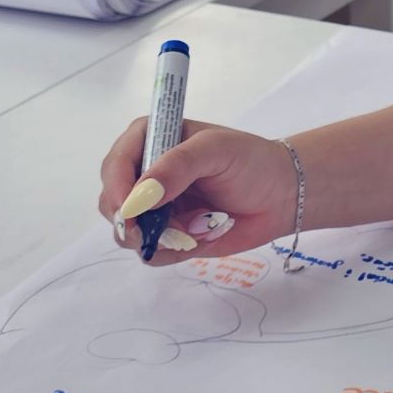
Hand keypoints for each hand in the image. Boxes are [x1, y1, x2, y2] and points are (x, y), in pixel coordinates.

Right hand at [99, 118, 297, 265]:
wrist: (281, 195)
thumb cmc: (251, 161)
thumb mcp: (217, 150)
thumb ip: (178, 166)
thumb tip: (140, 196)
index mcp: (152, 140)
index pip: (116, 162)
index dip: (117, 187)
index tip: (129, 208)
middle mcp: (146, 174)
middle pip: (111, 201)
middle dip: (130, 220)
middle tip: (152, 230)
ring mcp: (155, 207)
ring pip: (127, 232)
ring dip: (156, 236)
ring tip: (193, 228)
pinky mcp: (169, 235)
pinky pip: (152, 252)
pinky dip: (172, 251)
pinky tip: (200, 237)